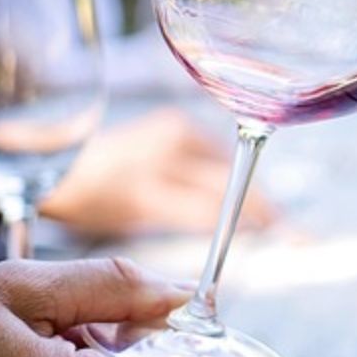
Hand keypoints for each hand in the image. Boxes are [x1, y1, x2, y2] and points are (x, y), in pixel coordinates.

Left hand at [41, 108, 277, 237]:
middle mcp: (163, 152)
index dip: (257, 224)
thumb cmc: (92, 201)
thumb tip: (240, 229)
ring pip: (232, 165)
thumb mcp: (134, 222)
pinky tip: (241, 190)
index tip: (288, 236)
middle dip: (266, 208)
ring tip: (270, 216)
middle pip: (232, 183)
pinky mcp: (179, 119)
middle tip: (295, 231)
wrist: (62, 159)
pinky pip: (219, 150)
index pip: (215, 208)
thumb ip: (186, 221)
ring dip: (253, 189)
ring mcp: (174, 130)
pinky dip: (233, 170)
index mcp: (145, 188)